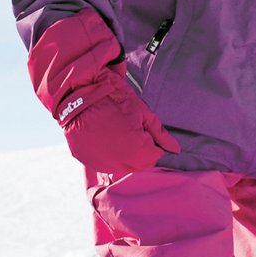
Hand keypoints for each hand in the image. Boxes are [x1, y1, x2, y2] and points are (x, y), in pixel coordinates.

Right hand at [56, 83, 171, 182]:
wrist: (80, 90)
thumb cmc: (115, 97)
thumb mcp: (142, 112)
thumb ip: (160, 134)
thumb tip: (175, 149)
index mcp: (137, 149)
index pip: (154, 156)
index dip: (153, 143)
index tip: (144, 129)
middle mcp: (119, 161)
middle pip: (139, 164)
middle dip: (140, 151)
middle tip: (131, 130)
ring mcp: (100, 161)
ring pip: (120, 165)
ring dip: (123, 154)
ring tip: (116, 132)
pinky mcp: (85, 159)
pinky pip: (102, 162)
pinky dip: (106, 154)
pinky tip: (103, 138)